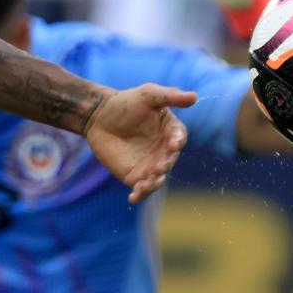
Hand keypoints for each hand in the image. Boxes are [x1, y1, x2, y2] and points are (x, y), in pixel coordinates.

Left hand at [85, 84, 196, 202]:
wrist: (98, 115)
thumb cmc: (125, 102)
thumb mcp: (148, 94)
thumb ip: (170, 96)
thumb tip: (195, 97)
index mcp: (170, 131)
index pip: (179, 138)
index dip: (177, 141)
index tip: (173, 144)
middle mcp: (164, 150)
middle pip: (170, 160)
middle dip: (166, 164)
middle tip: (159, 166)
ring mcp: (151, 164)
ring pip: (158, 178)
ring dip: (155, 182)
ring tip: (146, 183)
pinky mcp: (135, 175)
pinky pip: (141, 188)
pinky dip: (140, 195)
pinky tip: (133, 197)